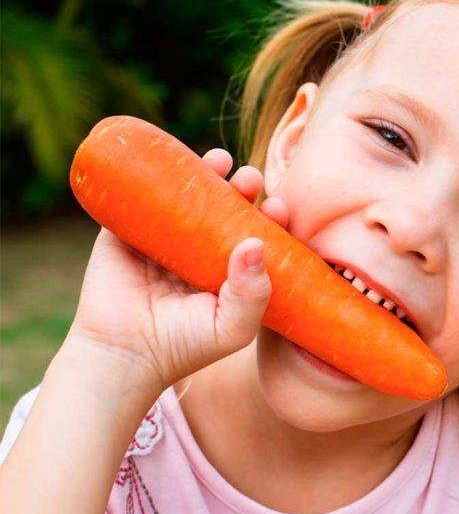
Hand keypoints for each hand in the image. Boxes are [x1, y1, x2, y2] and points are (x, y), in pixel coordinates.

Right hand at [65, 149, 290, 394]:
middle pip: (226, 206)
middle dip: (243, 187)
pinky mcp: (127, 229)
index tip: (279, 208)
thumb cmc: (185, 346)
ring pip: (187, 194)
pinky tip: (172, 158)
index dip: (270, 216)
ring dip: (206, 172)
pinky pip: (140, 195)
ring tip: (222, 162)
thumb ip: (253, 294)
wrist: (125, 354)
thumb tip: (256, 243)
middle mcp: (199, 248)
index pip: (256, 232)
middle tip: (250, 180)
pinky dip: (155, 173)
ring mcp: (163, 235)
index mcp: (229, 267)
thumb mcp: (233, 327)